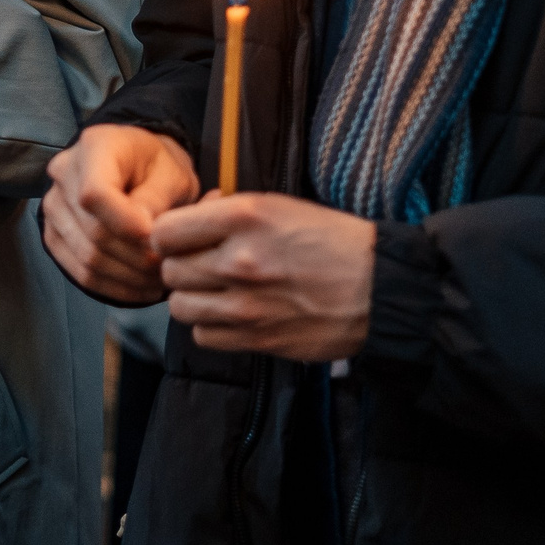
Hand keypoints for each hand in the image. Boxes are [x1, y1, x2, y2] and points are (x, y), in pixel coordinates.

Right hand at [41, 124, 199, 305]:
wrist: (140, 168)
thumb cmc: (158, 167)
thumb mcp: (173, 173)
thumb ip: (157, 199)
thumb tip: (144, 235)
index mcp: (95, 146)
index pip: (94, 193)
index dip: (125, 224)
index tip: (156, 240)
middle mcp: (64, 173)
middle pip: (93, 231)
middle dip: (136, 258)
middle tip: (169, 269)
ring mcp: (54, 206)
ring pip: (87, 257)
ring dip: (128, 278)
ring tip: (159, 281)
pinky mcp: (55, 234)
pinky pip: (80, 272)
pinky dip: (113, 287)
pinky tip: (140, 288)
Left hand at [153, 193, 376, 361]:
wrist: (379, 289)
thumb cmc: (333, 241)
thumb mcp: (280, 205)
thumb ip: (230, 211)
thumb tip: (195, 214)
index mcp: (244, 218)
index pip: (165, 232)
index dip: (170, 235)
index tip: (183, 238)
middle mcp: (238, 260)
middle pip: (170, 270)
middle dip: (182, 266)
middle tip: (204, 264)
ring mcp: (246, 305)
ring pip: (179, 306)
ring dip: (193, 297)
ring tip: (216, 290)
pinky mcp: (256, 339)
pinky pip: (203, 336)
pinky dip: (211, 326)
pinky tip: (231, 313)